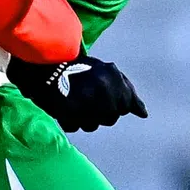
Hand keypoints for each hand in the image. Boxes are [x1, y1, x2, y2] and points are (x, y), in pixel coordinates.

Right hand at [7, 55, 147, 132]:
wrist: (45, 63)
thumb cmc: (78, 67)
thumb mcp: (106, 72)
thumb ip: (127, 91)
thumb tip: (144, 114)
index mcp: (114, 77)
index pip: (125, 105)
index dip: (114, 103)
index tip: (103, 97)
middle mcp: (103, 91)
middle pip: (110, 118)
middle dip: (100, 112)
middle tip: (87, 98)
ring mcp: (86, 103)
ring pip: (93, 125)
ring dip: (84, 117)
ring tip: (74, 100)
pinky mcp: (69, 112)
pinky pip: (75, 126)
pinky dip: (69, 120)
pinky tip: (65, 106)